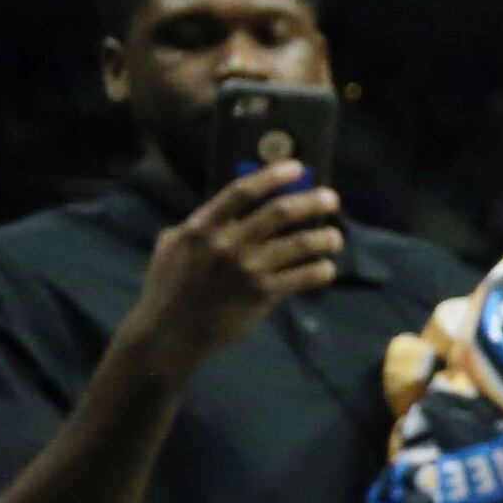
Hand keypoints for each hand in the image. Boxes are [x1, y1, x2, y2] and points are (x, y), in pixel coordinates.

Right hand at [116, 162, 342, 374]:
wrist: (168, 335)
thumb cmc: (167, 289)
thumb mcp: (171, 247)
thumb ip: (198, 225)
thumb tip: (226, 205)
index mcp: (202, 228)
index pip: (242, 191)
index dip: (273, 175)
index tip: (297, 167)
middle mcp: (226, 244)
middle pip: (281, 212)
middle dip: (313, 202)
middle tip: (332, 198)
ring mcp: (247, 269)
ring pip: (300, 244)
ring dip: (324, 237)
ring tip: (335, 237)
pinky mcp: (262, 294)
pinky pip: (304, 276)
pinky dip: (321, 270)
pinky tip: (326, 268)